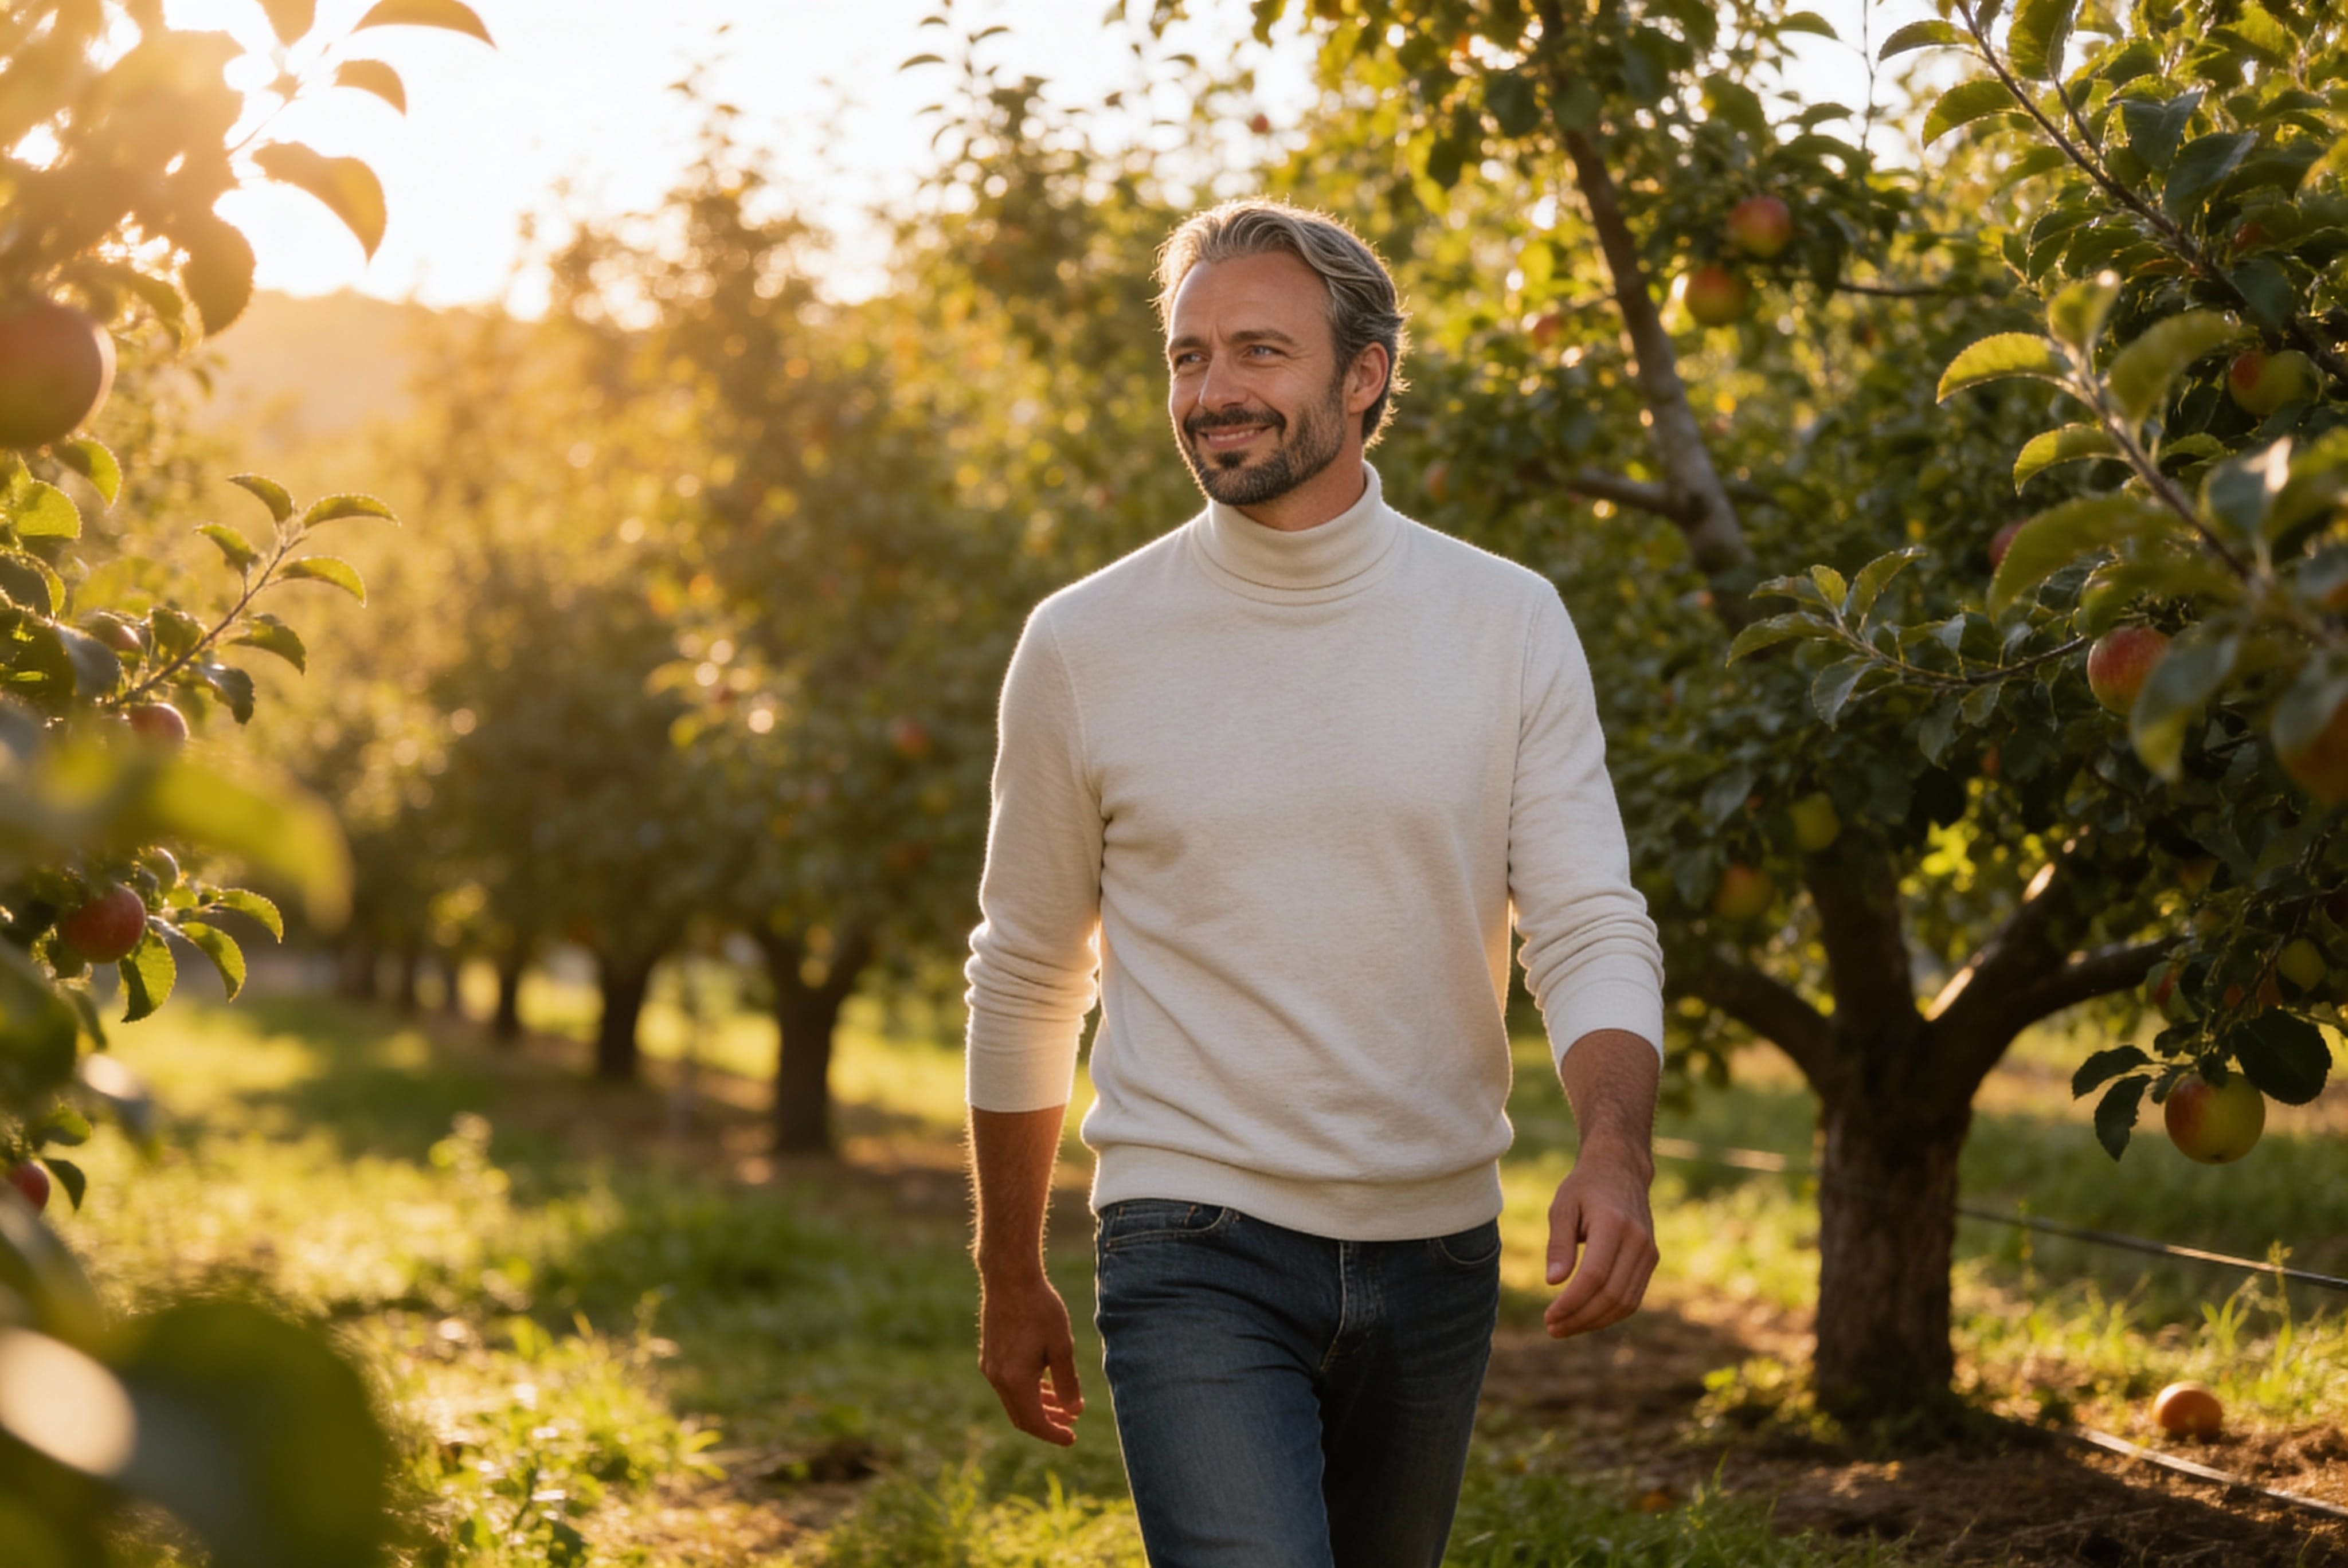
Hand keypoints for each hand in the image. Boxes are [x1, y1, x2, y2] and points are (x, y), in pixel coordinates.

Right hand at [978, 1268, 1083, 1444]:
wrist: (1009, 1278)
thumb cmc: (1040, 1308)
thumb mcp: (1061, 1346)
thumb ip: (1067, 1382)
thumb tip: (1075, 1412)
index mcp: (1015, 1379)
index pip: (1034, 1422)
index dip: (1054, 1434)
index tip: (1073, 1439)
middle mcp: (998, 1378)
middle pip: (1022, 1416)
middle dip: (1048, 1423)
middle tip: (1072, 1425)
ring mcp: (991, 1368)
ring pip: (1015, 1401)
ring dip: (1039, 1407)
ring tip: (1064, 1407)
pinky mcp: (990, 1357)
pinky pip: (1009, 1386)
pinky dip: (1028, 1392)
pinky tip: (1046, 1385)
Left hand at [1543, 1137, 1657, 1338]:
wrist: (1621, 1169)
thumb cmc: (1585, 1187)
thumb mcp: (1562, 1206)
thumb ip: (1559, 1243)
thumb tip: (1553, 1282)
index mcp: (1613, 1224)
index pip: (1595, 1276)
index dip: (1572, 1302)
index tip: (1549, 1317)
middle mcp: (1637, 1241)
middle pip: (1611, 1294)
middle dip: (1581, 1318)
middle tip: (1552, 1328)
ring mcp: (1649, 1252)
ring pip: (1625, 1302)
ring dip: (1595, 1321)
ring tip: (1565, 1327)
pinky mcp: (1651, 1259)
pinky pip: (1633, 1296)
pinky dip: (1610, 1313)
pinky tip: (1586, 1316)